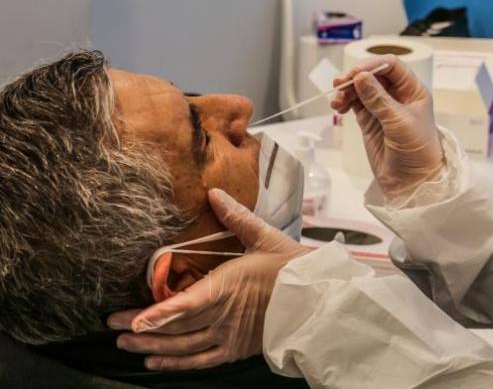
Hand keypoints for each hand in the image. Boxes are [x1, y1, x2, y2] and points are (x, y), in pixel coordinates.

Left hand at [107, 189, 308, 370]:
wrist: (316, 298)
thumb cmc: (290, 266)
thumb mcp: (264, 237)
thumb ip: (236, 217)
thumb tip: (214, 193)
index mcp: (228, 286)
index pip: (187, 304)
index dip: (158, 314)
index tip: (133, 321)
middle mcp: (224, 314)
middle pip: (177, 326)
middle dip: (141, 328)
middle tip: (111, 325)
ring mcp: (229, 334)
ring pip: (184, 346)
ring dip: (153, 347)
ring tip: (125, 344)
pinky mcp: (236, 349)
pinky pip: (201, 360)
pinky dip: (177, 363)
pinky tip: (156, 361)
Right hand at [330, 54, 444, 198]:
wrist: (412, 182)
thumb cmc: (417, 151)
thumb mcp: (399, 122)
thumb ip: (379, 99)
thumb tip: (360, 76)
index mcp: (413, 91)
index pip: (392, 66)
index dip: (373, 65)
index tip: (355, 73)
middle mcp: (398, 95)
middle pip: (373, 75)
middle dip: (355, 77)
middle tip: (339, 84)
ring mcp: (382, 108)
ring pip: (361, 88)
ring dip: (347, 90)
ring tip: (336, 101)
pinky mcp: (370, 120)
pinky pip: (355, 103)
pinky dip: (345, 101)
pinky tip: (338, 107)